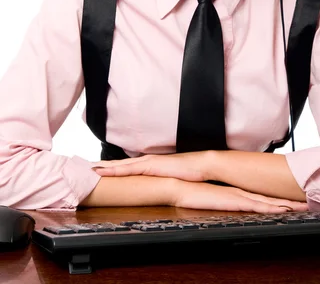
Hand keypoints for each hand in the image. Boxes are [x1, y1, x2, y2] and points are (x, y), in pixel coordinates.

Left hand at [91, 152, 208, 180]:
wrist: (201, 165)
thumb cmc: (189, 173)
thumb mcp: (172, 180)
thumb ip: (162, 182)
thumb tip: (157, 190)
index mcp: (150, 165)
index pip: (127, 166)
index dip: (112, 167)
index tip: (98, 170)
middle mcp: (145, 161)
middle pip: (119, 163)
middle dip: (103, 165)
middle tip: (85, 167)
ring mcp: (146, 163)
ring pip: (119, 165)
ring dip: (104, 167)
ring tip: (88, 169)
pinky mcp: (149, 166)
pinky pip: (127, 168)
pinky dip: (113, 169)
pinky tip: (103, 171)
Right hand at [172, 180, 307, 212]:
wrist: (180, 184)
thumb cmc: (191, 190)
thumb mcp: (210, 196)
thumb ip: (221, 199)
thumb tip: (227, 202)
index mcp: (237, 192)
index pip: (262, 197)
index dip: (279, 199)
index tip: (294, 201)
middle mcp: (242, 192)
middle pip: (270, 198)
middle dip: (290, 200)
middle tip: (308, 202)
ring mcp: (240, 195)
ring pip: (268, 202)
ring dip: (286, 205)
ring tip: (304, 207)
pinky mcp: (234, 200)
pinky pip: (257, 206)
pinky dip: (272, 208)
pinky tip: (284, 211)